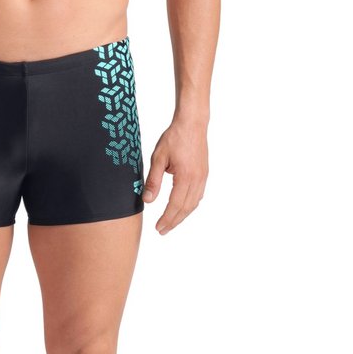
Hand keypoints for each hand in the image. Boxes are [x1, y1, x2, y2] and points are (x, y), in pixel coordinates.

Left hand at [142, 116, 208, 234]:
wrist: (192, 123)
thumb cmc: (174, 137)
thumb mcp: (158, 157)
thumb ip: (153, 180)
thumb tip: (148, 200)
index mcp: (185, 177)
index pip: (175, 205)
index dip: (167, 218)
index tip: (158, 228)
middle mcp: (197, 180)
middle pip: (186, 208)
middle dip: (174, 221)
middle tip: (162, 230)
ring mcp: (203, 177)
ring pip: (194, 203)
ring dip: (182, 215)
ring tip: (171, 222)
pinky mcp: (204, 173)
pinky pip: (198, 195)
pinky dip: (190, 205)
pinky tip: (183, 207)